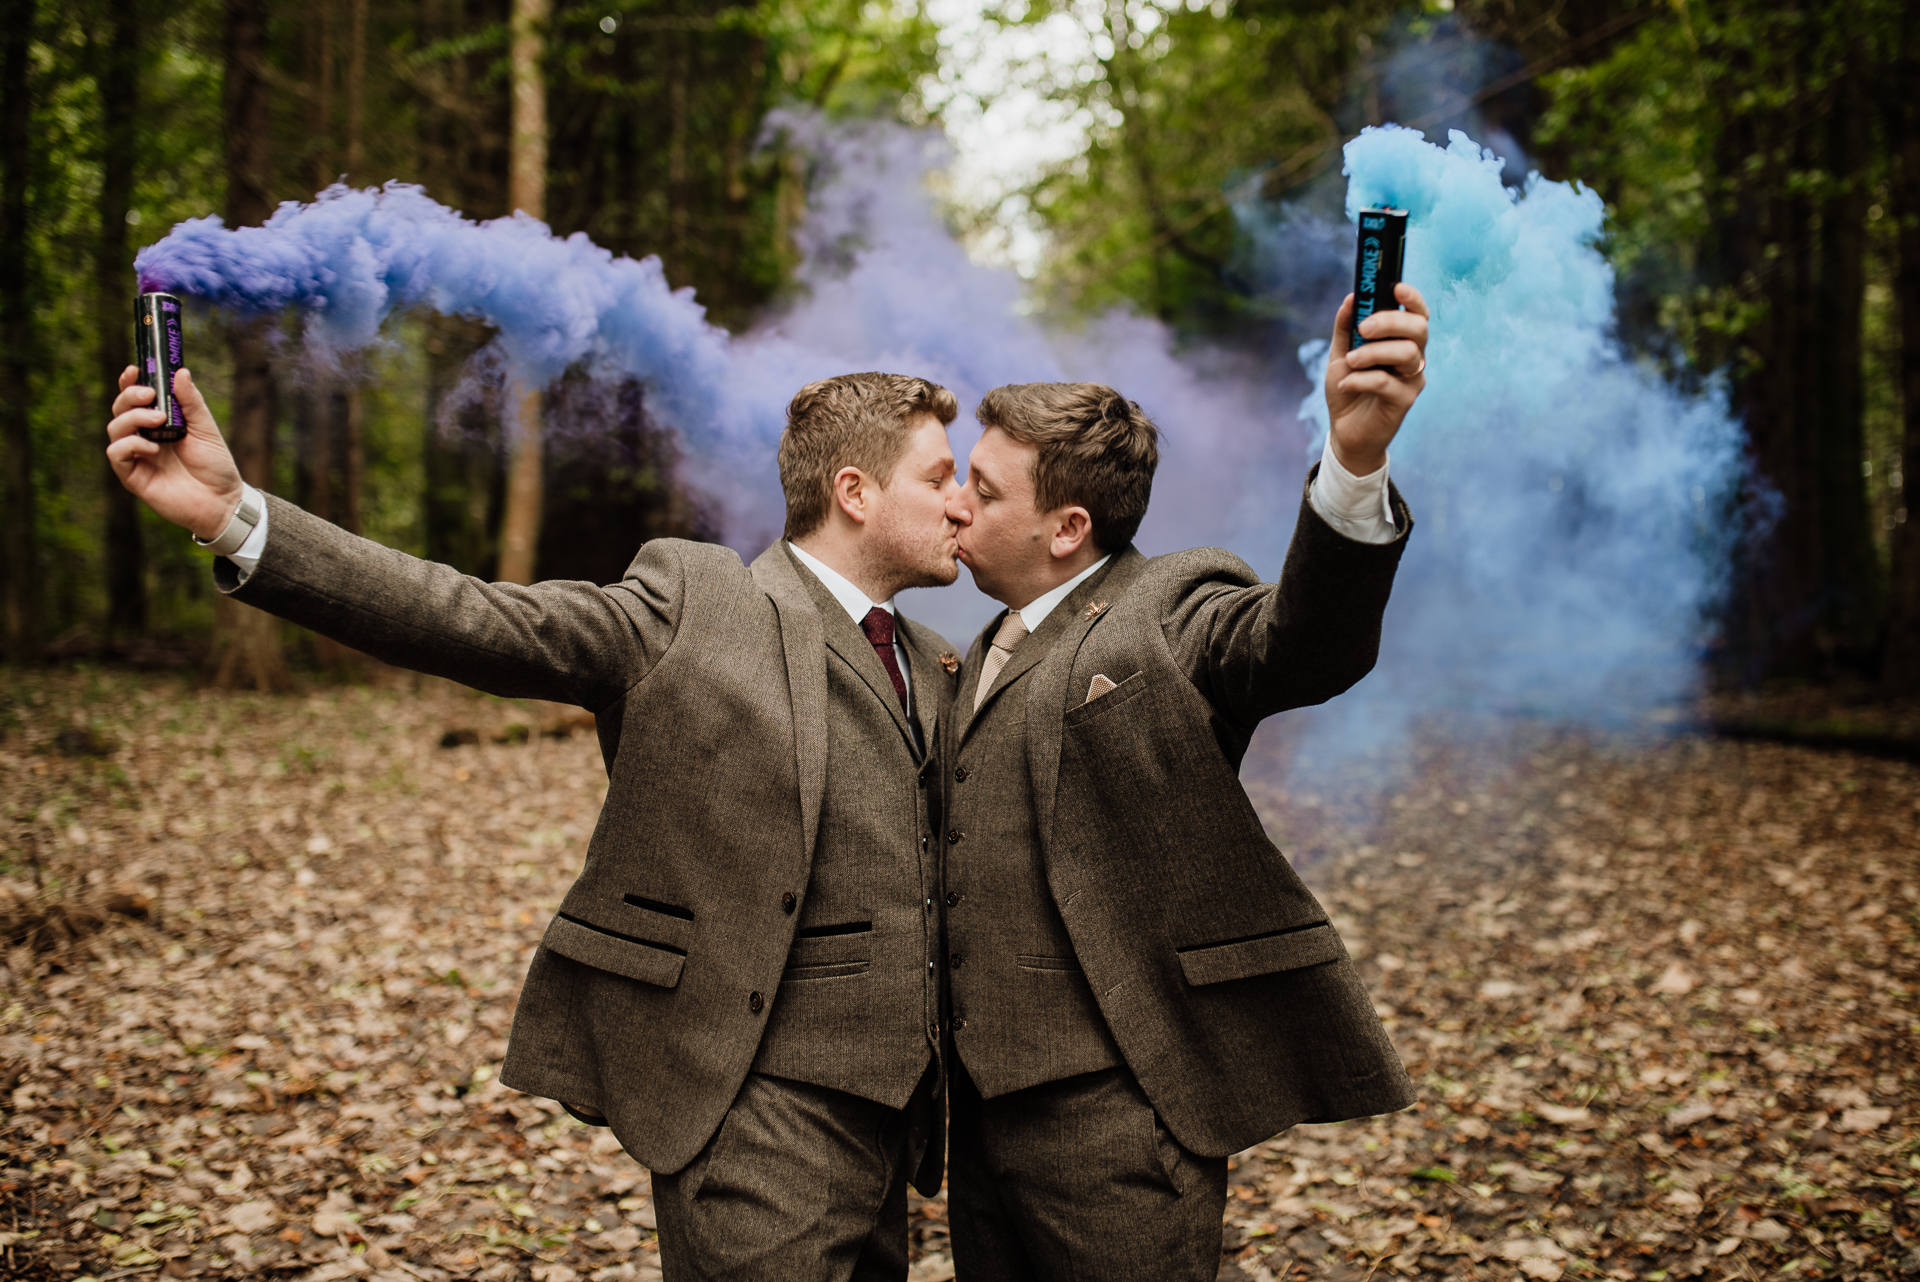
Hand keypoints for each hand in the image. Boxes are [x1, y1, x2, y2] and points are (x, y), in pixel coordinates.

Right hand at [106, 366, 245, 540]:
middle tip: (150, 395)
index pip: (135, 398)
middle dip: (129, 397)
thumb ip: (191, 402)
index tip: (134, 369)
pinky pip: (116, 454)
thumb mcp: (206, 429)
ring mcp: (136, 456)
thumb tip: (180, 371)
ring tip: (157, 420)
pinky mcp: (133, 476)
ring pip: (114, 428)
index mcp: (159, 423)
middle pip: (120, 409)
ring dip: (132, 418)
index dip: (129, 382)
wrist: (223, 502)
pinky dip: (130, 445)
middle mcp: (143, 437)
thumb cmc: (215, 466)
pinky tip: (152, 448)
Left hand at [1323, 282, 1428, 476]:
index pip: (1418, 314)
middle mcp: (1414, 357)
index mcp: (1402, 340)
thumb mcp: (1340, 354)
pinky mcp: (1405, 401)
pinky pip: (1388, 383)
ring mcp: (1412, 379)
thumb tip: (1351, 297)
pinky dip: (1362, 380)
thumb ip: (1346, 327)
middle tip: (1363, 328)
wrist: (1345, 430)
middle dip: (1390, 322)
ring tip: (1350, 361)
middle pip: (1418, 329)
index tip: (1396, 288)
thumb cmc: (1348, 387)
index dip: (1413, 298)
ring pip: (1407, 354)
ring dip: (1373, 353)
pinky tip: (1345, 384)